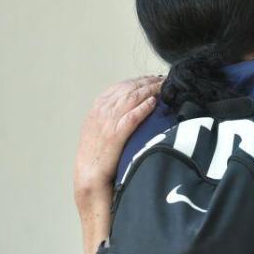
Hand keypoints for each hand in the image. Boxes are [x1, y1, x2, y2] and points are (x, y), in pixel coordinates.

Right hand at [73, 76, 160, 205]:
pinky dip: (142, 108)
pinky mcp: (115, 135)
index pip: (122, 87)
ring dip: (149, 90)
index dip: (139, 81)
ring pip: (131, 98)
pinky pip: (131, 117)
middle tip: (164, 80)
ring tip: (164, 86)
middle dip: (147, 82)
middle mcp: (102, 110)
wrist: (88, 174)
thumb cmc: (98, 153)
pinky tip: (153, 103)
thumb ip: (114, 115)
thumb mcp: (102, 128)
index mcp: (98, 107)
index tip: (153, 79)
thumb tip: (133, 105)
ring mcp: (108, 122)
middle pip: (129, 89)